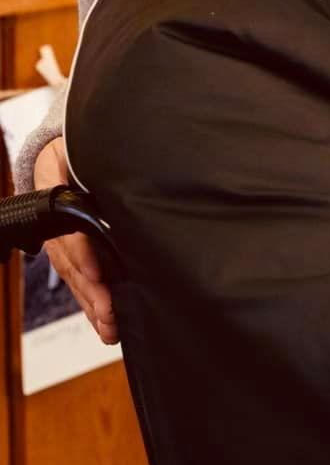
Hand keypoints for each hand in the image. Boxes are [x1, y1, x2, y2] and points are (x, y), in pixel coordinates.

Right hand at [34, 137, 118, 345]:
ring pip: (74, 272)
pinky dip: (93, 297)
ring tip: (108, 326)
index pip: (67, 224)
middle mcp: (54, 213)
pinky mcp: (76, 245)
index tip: (97, 272)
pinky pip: (80, 274)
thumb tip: (140, 169)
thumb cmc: (91, 138)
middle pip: (69, 257)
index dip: (82, 251)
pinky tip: (105, 320)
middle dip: (90, 289)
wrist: (75, 140)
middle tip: (109, 314)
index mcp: (55, 183)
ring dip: (91, 301)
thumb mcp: (91, 142)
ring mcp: (62, 232)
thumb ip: (106, 160)